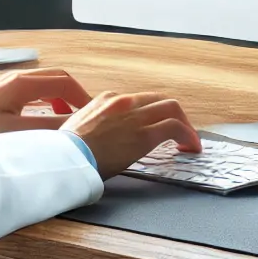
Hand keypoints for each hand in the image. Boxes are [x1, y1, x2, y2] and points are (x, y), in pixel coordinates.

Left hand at [0, 68, 93, 137]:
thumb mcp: (17, 133)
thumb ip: (49, 129)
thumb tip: (77, 126)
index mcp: (23, 84)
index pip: (65, 81)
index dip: (83, 97)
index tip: (93, 115)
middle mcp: (17, 79)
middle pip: (57, 79)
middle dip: (74, 96)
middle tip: (86, 116)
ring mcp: (8, 85)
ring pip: (45, 86)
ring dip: (61, 100)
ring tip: (69, 122)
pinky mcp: (1, 95)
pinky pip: (33, 93)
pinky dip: (47, 103)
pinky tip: (45, 122)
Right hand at [60, 91, 199, 177]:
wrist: (66, 159)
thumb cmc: (67, 150)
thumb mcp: (77, 127)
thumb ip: (92, 124)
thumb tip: (94, 135)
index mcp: (106, 100)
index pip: (138, 101)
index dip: (150, 114)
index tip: (153, 126)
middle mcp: (124, 102)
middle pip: (159, 99)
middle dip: (172, 114)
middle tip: (178, 131)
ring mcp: (135, 116)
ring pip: (172, 108)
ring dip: (184, 124)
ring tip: (188, 140)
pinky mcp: (145, 134)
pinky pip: (175, 127)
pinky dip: (188, 135)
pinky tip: (191, 147)